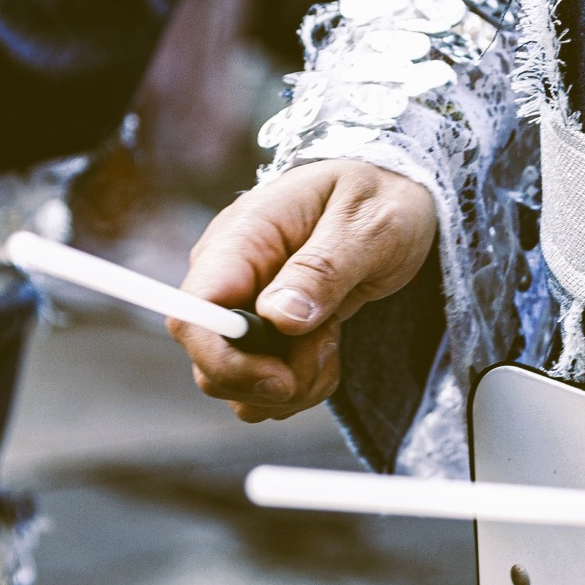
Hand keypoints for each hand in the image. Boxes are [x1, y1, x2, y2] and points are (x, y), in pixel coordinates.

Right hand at [171, 160, 436, 421]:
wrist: (392, 195)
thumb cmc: (380, 196)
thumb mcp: (368, 224)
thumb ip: (324, 269)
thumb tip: (278, 317)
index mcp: (240, 242)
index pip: (192, 316)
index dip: (223, 361)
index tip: (281, 377)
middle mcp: (228, 282)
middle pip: (211, 367)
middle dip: (274, 380)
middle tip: (329, 343)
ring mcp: (241, 312)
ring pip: (240, 389)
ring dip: (295, 387)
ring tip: (333, 339)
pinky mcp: (262, 337)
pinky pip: (265, 390)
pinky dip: (302, 387)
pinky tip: (329, 347)